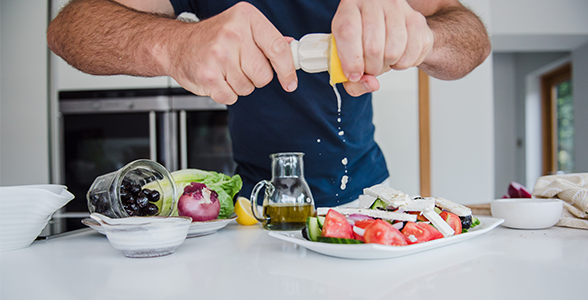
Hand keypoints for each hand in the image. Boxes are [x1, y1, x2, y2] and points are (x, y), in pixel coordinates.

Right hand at [164, 2, 297, 103]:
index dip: (287, 70)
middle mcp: (233, 34)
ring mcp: (219, 55)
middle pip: (264, 74)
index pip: (278, 48)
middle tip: (241, 66)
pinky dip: (226, 93)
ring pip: (248, 87)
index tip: (290, 82)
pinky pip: (231, 97)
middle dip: (256, 77)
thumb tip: (291, 50)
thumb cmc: (211, 37)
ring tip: (226, 70)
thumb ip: (267, 39)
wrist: (176, 45)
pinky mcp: (208, 76)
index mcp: (246, 18)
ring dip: (240, 85)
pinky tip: (217, 79)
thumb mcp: (241, 27)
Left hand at [332, 0, 433, 95]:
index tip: (354, 74)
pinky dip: (402, 64)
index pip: (348, 32)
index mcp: (349, 7)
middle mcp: (374, 2)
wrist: (386, 24)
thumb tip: (371, 84)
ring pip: (393, 52)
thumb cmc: (361, 41)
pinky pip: (411, 55)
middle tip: (370, 67)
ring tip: (383, 58)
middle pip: (373, 47)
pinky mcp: (417, 20)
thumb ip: (352, 80)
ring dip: (387, 66)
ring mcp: (398, 9)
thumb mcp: (346, 58)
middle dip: (371, 68)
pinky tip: (396, 55)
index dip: (350, 60)